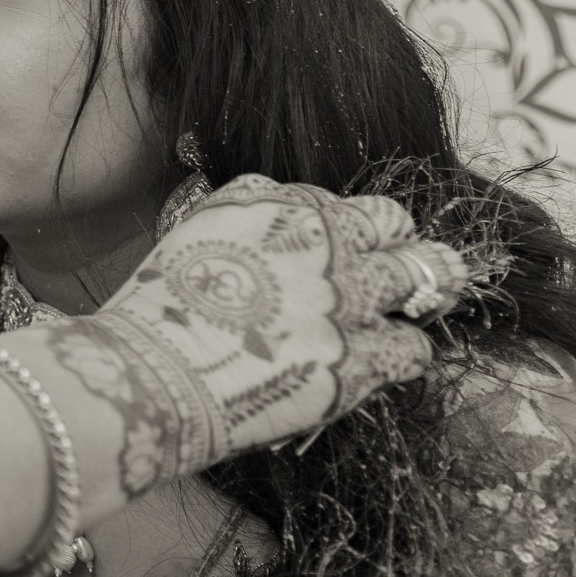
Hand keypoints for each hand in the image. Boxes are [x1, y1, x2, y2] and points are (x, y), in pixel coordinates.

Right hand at [30, 174, 465, 497]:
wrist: (151, 373)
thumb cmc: (159, 309)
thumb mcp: (198, 232)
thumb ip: (249, 219)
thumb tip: (276, 229)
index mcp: (280, 204)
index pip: (348, 203)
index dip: (356, 228)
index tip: (356, 245)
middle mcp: (323, 241)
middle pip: (397, 225)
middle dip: (404, 245)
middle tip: (412, 264)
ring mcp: (348, 299)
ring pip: (424, 277)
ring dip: (424, 289)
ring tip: (424, 302)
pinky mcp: (360, 360)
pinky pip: (415, 348)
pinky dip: (406, 353)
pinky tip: (389, 360)